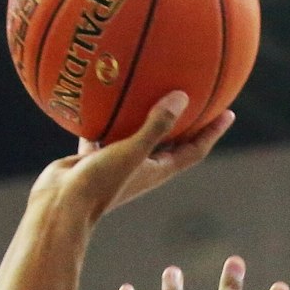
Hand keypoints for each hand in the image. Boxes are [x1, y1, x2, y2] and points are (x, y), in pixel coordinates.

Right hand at [32, 92, 233, 222]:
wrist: (60, 205)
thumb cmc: (101, 183)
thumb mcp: (132, 151)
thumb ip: (156, 125)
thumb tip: (183, 96)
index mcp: (157, 170)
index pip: (194, 150)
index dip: (212, 133)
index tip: (229, 113)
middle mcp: (141, 166)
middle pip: (170, 140)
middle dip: (184, 119)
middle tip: (196, 92)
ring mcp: (117, 162)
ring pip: (135, 133)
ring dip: (144, 113)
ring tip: (151, 84)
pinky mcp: (93, 157)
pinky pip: (102, 129)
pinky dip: (104, 113)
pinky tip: (100, 90)